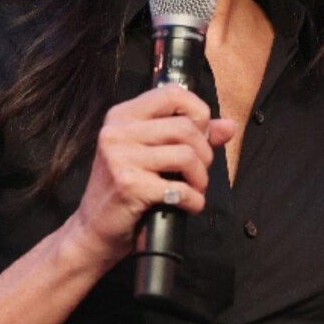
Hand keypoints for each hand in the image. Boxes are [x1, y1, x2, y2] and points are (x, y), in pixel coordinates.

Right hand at [65, 86, 236, 262]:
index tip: (200, 136)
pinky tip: (187, 206)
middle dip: (204, 154)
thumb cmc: (127, 189)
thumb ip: (192, 136)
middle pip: (186, 127)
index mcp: (123, 115)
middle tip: (198, 174)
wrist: (94, 230)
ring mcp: (120, 157)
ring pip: (187, 156)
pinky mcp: (128, 185)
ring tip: (193, 190)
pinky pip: (180, 188)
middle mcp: (117, 131)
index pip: (172, 93)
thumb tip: (228, 125)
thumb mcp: (154, 154)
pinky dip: (193, 200)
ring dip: (200, 179)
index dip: (198, 112)